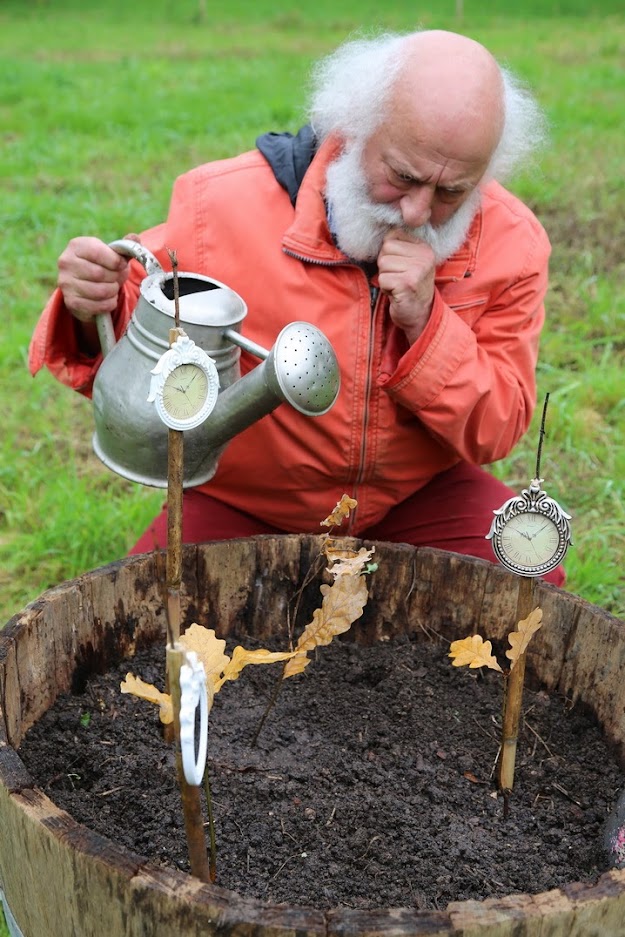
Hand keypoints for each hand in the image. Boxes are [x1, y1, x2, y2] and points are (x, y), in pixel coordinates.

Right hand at [57, 234, 139, 322]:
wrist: (85, 287)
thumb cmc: (102, 266)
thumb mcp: (111, 254)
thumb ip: (124, 247)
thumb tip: (135, 238)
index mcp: (76, 245)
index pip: (100, 253)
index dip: (117, 262)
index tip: (122, 265)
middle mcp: (66, 262)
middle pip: (100, 273)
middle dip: (115, 277)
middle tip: (116, 278)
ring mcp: (66, 283)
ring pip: (101, 291)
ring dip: (113, 291)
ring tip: (112, 287)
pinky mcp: (71, 302)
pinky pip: (99, 305)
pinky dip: (109, 304)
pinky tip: (108, 298)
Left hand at [377, 229, 435, 344]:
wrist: (420, 315)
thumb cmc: (411, 288)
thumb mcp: (411, 262)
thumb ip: (400, 246)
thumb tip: (381, 234)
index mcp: (424, 247)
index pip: (392, 236)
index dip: (389, 253)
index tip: (400, 267)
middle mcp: (424, 256)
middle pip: (385, 249)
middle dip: (386, 266)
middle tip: (398, 278)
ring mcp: (417, 270)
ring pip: (382, 264)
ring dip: (385, 278)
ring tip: (398, 286)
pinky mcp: (407, 283)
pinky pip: (382, 279)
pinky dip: (385, 288)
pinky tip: (397, 293)